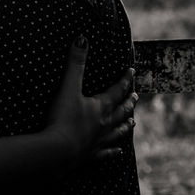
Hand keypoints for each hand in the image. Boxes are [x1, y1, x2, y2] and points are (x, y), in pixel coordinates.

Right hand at [43, 35, 136, 165]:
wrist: (58, 150)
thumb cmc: (62, 118)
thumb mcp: (68, 87)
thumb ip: (75, 63)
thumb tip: (82, 39)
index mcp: (100, 106)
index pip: (117, 90)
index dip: (125, 80)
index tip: (132, 72)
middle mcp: (104, 123)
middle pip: (121, 111)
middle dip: (128, 102)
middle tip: (136, 97)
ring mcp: (99, 140)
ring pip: (118, 131)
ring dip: (126, 125)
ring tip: (133, 122)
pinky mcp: (91, 155)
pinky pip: (106, 153)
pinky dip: (113, 151)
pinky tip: (118, 151)